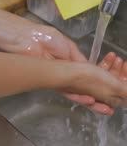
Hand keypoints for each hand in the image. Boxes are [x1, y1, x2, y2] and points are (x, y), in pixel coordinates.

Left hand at [8, 21, 126, 114]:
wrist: (30, 41)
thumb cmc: (47, 38)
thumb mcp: (69, 46)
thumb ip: (79, 59)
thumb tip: (90, 67)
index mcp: (73, 61)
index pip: (91, 75)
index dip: (102, 81)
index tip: (114, 85)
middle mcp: (68, 73)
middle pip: (87, 88)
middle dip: (100, 96)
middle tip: (112, 104)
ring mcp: (61, 79)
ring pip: (79, 94)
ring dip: (92, 101)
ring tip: (105, 107)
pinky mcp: (53, 84)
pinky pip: (68, 93)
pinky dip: (79, 97)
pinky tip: (90, 100)